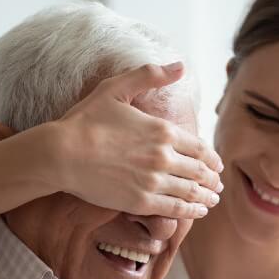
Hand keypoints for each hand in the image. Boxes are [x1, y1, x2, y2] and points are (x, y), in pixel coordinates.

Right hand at [50, 62, 223, 219]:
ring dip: (206, 196)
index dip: (212, 158)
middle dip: (212, 179)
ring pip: (191, 191)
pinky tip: (197, 211)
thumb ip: (149, 76)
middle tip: (217, 185)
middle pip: (199, 171)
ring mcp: (154, 181)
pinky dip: (191, 210)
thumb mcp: (116, 88)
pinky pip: (176, 208)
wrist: (61, 154)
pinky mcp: (141, 202)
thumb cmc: (85, 120)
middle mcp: (164, 156)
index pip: (199, 148)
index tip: (217, 165)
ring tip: (211, 200)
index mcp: (162, 130)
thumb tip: (180, 66)